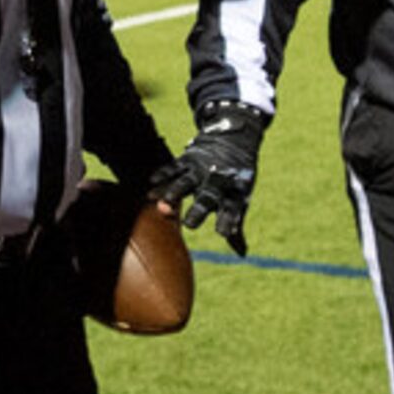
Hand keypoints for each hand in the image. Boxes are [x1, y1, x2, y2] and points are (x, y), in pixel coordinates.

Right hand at [147, 100, 266, 255]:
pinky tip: (151, 182)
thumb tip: (241, 254)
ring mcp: (201, 170)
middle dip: (199, 210)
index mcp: (233, 193)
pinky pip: (174, 167)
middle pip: (207, 198)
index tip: (226, 233)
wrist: (233, 140)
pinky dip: (163, 174)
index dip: (229, 220)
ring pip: (186, 182)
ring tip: (165, 202)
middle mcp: (217, 182)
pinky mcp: (188, 160)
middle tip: (189, 225)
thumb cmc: (235, 179)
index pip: (233, 209)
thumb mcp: (240, 198)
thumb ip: (236, 224)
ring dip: (176, 191)